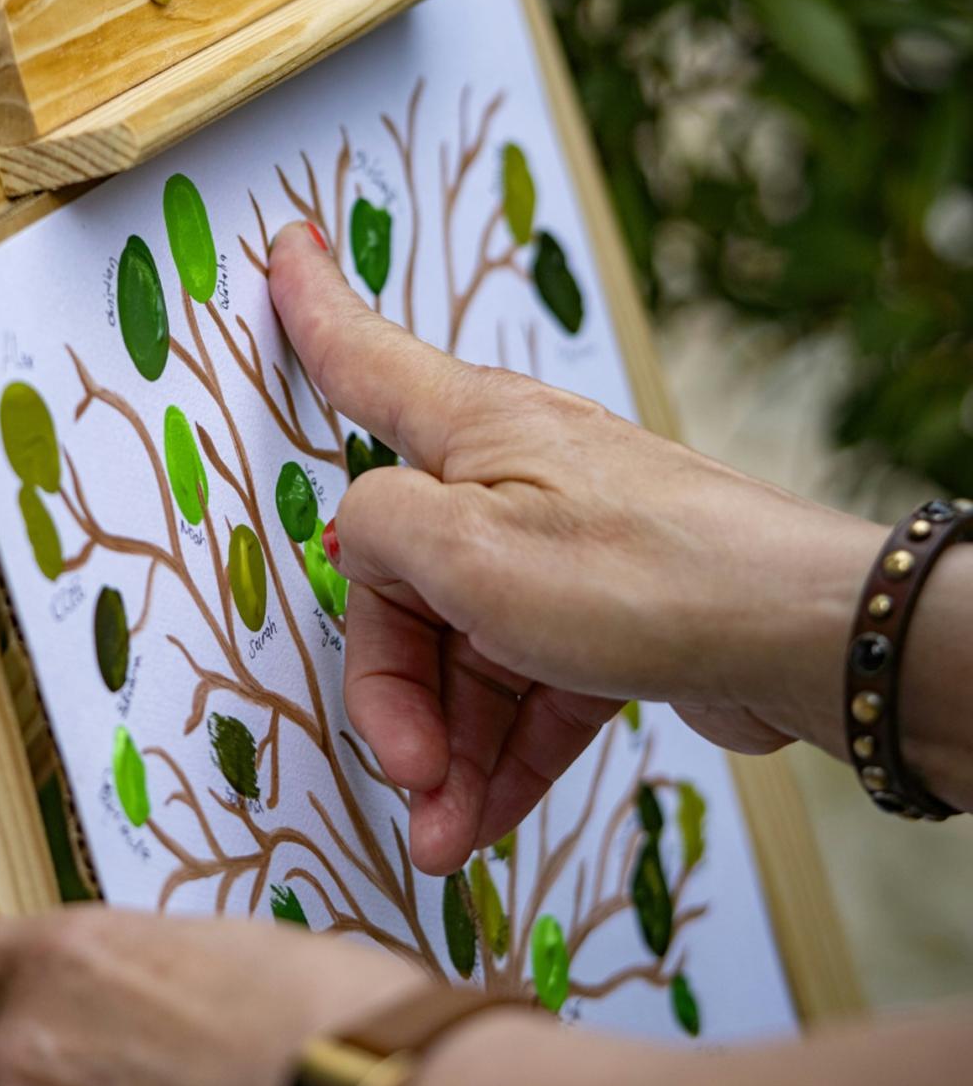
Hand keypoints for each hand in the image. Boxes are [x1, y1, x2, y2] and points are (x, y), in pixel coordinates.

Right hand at [269, 223, 886, 873]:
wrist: (799, 636)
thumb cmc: (642, 572)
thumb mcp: (469, 549)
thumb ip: (377, 529)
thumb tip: (355, 541)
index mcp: (472, 429)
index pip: (366, 359)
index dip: (314, 312)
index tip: (285, 253)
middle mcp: (512, 481)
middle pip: (406, 575)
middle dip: (394, 686)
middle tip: (405, 771)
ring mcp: (561, 553)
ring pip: (467, 649)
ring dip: (447, 745)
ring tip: (442, 832)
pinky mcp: (606, 620)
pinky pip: (528, 688)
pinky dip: (504, 752)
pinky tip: (485, 818)